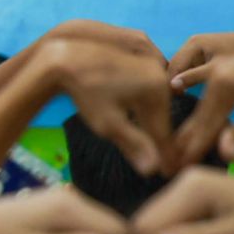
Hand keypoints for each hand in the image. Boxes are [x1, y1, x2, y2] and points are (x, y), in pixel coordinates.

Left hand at [42, 39, 174, 178]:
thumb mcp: (107, 123)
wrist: (66, 60)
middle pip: (162, 117)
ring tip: (155, 151)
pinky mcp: (141, 62)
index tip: (167, 173)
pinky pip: (149, 92)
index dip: (165, 155)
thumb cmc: (84, 93)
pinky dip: (146, 109)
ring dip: (153, 125)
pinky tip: (142, 125)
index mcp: (156, 89)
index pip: (163, 131)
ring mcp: (151, 65)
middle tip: (165, 167)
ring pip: (156, 105)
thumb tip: (152, 171)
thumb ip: (132, 145)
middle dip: (161, 141)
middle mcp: (160, 74)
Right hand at [166, 39, 233, 168]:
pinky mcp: (218, 70)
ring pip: (199, 108)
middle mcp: (214, 76)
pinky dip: (197, 115)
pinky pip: (204, 96)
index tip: (179, 170)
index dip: (193, 150)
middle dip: (184, 143)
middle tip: (169, 168)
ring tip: (174, 152)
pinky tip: (182, 117)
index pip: (205, 127)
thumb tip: (225, 157)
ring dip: (187, 131)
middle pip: (196, 117)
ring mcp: (214, 71)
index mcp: (225, 87)